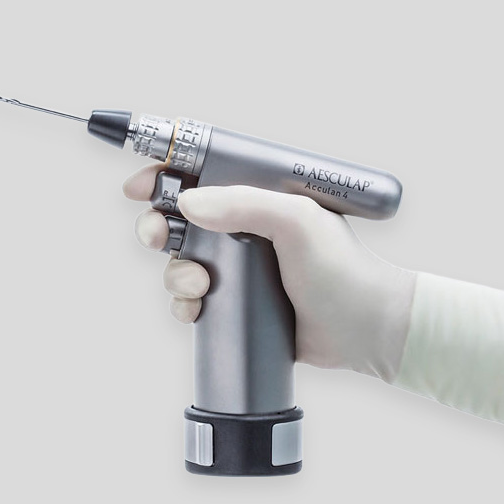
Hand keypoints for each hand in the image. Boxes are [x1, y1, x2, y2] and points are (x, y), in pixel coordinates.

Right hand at [123, 164, 416, 380]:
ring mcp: (238, 266)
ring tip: (199, 284)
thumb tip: (188, 203)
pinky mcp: (235, 301)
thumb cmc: (342, 269)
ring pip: (180, 261)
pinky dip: (184, 303)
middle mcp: (244, 227)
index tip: (140, 187)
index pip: (203, 173)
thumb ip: (246, 203)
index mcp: (259, 196)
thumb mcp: (298, 221)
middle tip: (157, 238)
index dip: (165, 175)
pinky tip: (196, 309)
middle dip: (158, 226)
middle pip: (179, 217)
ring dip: (175, 272)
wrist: (363, 330)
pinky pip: (191, 298)